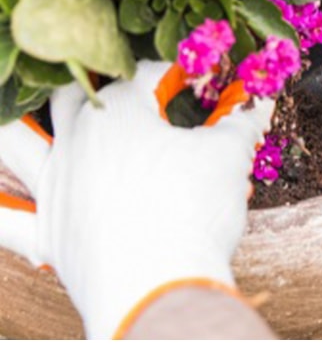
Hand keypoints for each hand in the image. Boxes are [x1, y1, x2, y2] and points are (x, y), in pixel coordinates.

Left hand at [0, 60, 273, 338]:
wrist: (159, 290)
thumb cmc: (193, 212)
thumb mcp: (228, 156)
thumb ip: (240, 122)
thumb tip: (257, 103)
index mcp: (118, 113)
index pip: (147, 74)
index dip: (176, 70)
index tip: (198, 75)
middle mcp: (76, 142)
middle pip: (74, 95)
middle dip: (94, 81)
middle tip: (118, 84)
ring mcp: (54, 188)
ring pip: (16, 142)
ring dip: (13, 122)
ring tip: (8, 104)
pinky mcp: (45, 234)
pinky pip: (4, 219)